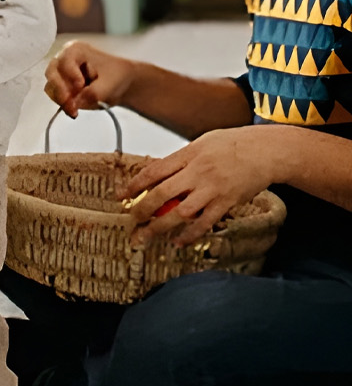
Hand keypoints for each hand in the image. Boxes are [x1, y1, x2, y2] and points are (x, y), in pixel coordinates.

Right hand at [45, 39, 138, 118]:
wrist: (121, 83)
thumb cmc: (116, 77)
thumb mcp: (109, 84)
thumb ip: (92, 93)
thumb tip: (75, 102)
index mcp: (75, 50)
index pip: (65, 61)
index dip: (70, 74)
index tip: (80, 86)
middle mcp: (63, 59)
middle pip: (52, 74)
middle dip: (61, 91)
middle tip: (73, 105)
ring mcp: (60, 73)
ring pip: (51, 86)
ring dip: (61, 99)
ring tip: (75, 110)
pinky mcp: (60, 86)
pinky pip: (54, 96)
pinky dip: (63, 104)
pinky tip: (74, 110)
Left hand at [121, 127, 286, 245]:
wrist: (265, 152)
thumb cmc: (232, 144)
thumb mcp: (200, 143)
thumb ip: (180, 159)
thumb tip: (159, 173)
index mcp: (187, 155)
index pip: (153, 171)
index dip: (134, 184)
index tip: (121, 195)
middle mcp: (197, 173)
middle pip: (162, 194)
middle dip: (142, 209)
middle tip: (130, 221)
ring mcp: (212, 190)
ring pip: (181, 212)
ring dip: (161, 226)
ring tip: (146, 236)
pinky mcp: (227, 203)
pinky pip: (205, 222)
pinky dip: (190, 234)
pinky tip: (179, 241)